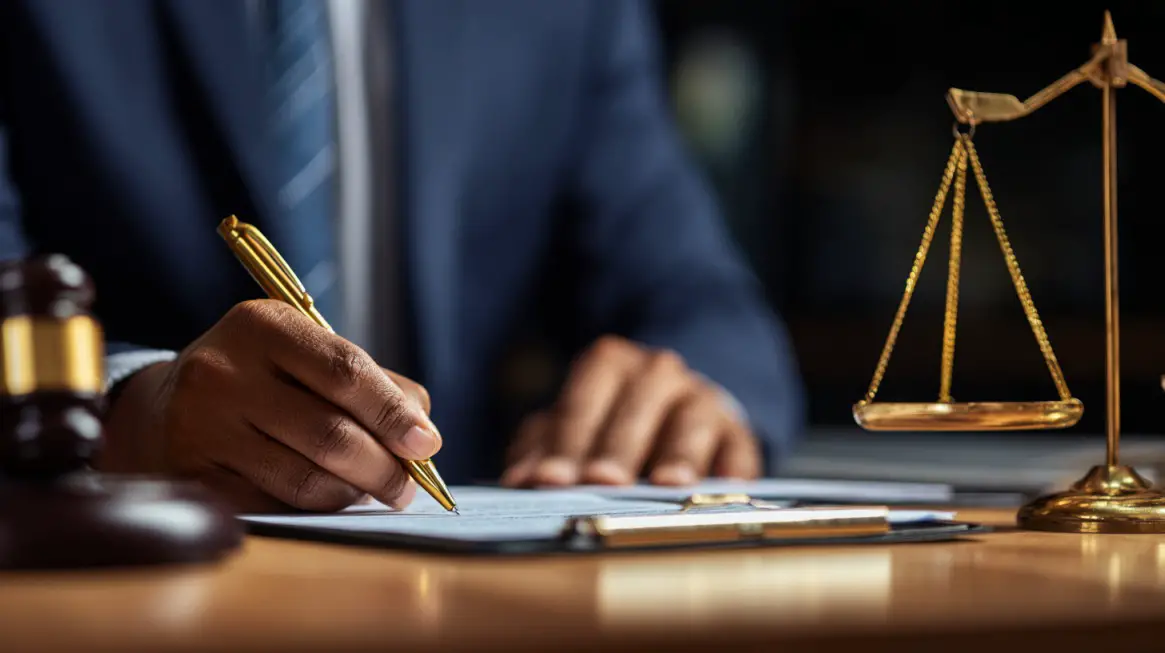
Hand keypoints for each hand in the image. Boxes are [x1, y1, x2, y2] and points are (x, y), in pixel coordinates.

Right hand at [97, 300, 440, 512]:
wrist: (166, 405)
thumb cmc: (261, 377)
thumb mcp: (307, 353)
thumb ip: (372, 382)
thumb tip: (422, 430)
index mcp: (263, 325)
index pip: (345, 371)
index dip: (392, 412)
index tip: (426, 443)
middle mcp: (224, 371)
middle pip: (329, 433)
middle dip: (382, 467)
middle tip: (406, 487)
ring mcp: (201, 426)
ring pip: (304, 477)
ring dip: (351, 492)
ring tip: (370, 491)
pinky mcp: (192, 475)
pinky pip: (273, 504)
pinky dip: (313, 506)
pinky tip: (327, 497)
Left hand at [500, 335, 759, 487]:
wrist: (680, 408)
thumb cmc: (612, 421)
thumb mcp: (572, 426)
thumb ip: (542, 449)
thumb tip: (518, 482)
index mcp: (609, 364)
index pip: (581, 405)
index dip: (564, 444)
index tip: (548, 481)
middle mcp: (658, 373)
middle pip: (634, 411)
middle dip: (615, 449)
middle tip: (599, 483)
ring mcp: (702, 399)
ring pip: (690, 422)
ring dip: (677, 454)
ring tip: (665, 485)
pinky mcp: (737, 431)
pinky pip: (738, 447)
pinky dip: (732, 467)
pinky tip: (724, 488)